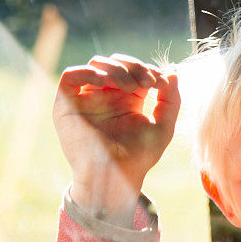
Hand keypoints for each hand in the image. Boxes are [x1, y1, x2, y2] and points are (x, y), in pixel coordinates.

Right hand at [53, 54, 179, 220]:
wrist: (115, 178)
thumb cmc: (138, 157)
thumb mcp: (163, 127)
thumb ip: (171, 100)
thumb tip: (173, 73)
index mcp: (127, 100)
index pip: (135, 71)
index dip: (148, 70)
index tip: (161, 83)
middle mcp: (106, 96)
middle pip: (117, 64)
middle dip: (134, 66)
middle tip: (149, 82)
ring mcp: (86, 99)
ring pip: (97, 65)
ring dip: (117, 68)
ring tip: (132, 87)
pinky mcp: (67, 104)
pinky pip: (71, 76)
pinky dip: (88, 71)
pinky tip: (106, 80)